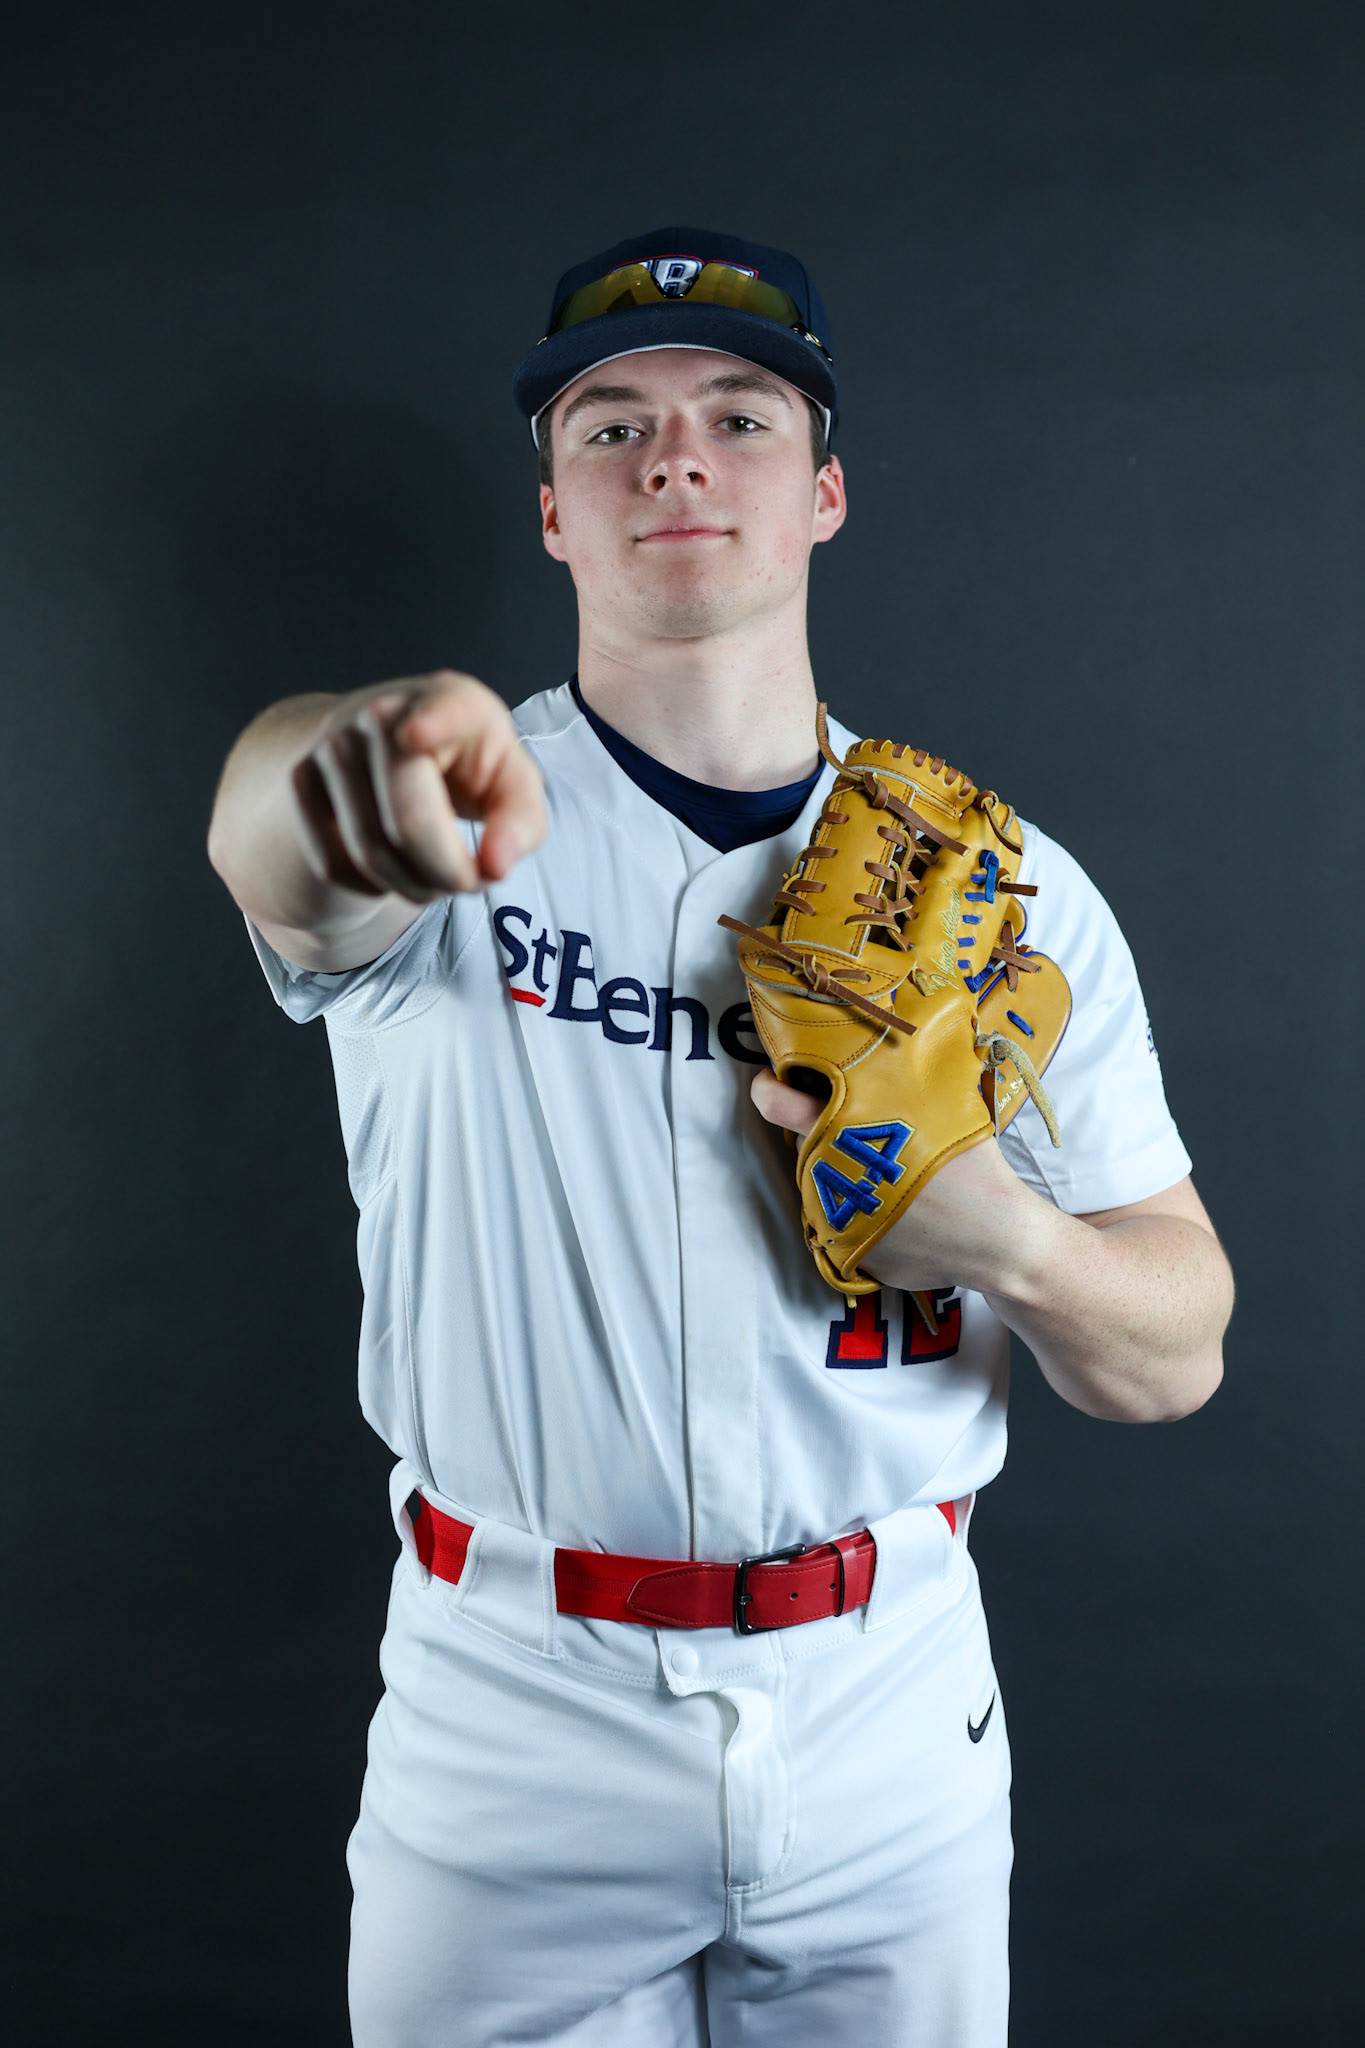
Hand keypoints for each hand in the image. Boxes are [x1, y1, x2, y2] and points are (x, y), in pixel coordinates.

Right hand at [293, 670, 546, 901]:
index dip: (431, 724)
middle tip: (471, 884)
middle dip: (447, 874)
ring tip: (439, 878)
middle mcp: (383, 713)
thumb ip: (521, 823)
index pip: (443, 711)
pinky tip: (396, 867)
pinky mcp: (300, 778)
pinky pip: (335, 864)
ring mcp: (333, 744)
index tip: (414, 735)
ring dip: (415, 888)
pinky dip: (372, 887)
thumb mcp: (511, 785)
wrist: (391, 746)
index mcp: (451, 701)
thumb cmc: (468, 768)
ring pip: (370, 853)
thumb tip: (494, 867)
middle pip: (408, 823)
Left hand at [750, 1069, 1050, 1297]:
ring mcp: (836, 1221)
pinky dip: (860, 1210)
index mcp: (849, 1135)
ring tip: (887, 1169)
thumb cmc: (977, 1169)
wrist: (999, 1242)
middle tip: (860, 1127)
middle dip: (823, 1132)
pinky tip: (898, 1208)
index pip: (783, 1106)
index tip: (768, 1081)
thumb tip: (890, 1049)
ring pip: (822, 1184)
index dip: (769, 1090)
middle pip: (806, 1145)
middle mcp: (832, 1178)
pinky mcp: (849, 1254)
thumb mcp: (944, 1110)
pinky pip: (842, 1222)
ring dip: (842, 1171)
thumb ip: (904, 1084)